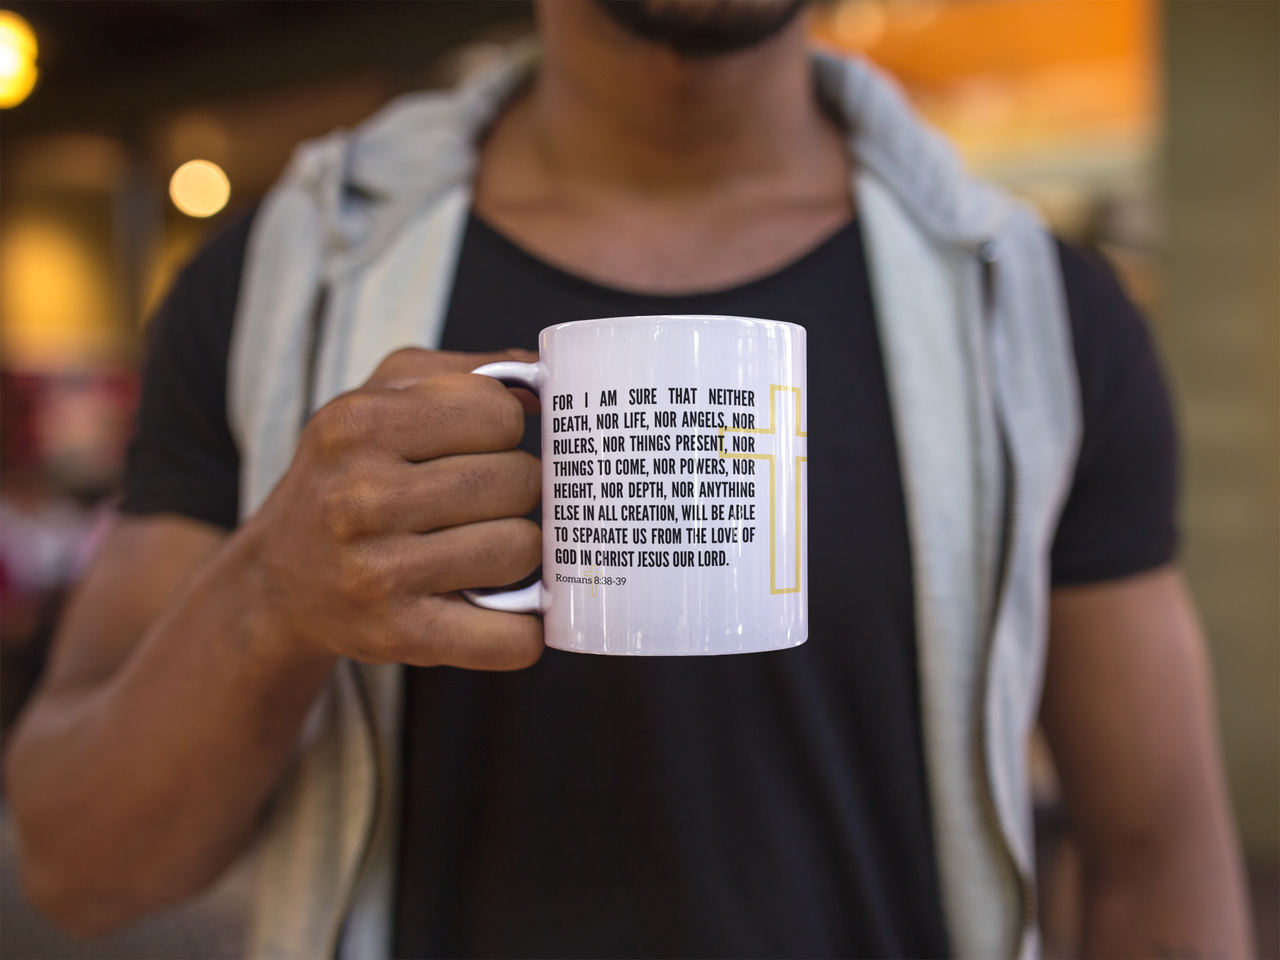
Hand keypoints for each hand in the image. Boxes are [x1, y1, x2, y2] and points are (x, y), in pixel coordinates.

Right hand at [246, 347, 543, 670]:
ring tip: (484, 547)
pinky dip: (524, 629)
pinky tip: (504, 609)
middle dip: (517, 490)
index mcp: (360, 425)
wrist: (280, 579)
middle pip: (518, 482)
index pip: (498, 413)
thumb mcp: (380, 399)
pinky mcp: (399, 637)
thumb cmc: (347, 476)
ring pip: (521, 550)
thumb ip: (464, 374)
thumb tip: (544, 382)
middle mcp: (362, 498)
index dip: (505, 429)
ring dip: (518, 551)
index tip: (483, 445)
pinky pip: (510, 638)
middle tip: (487, 502)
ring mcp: (379, 572)